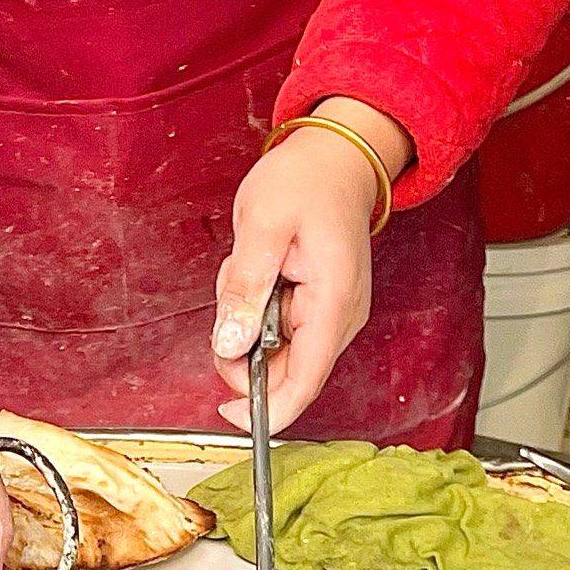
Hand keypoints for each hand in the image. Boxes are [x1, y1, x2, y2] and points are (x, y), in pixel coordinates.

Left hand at [211, 96, 413, 431]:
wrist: (335, 156)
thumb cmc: (307, 180)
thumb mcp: (262, 226)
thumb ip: (245, 288)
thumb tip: (230, 345)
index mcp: (333, 302)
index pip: (304, 382)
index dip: (267, 410)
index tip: (229, 414)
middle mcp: (340, 317)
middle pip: (284, 373)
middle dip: (244, 349)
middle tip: (231, 300)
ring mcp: (332, 315)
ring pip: (277, 353)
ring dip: (249, 323)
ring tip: (250, 271)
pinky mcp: (320, 309)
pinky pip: (280, 332)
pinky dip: (258, 311)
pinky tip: (260, 274)